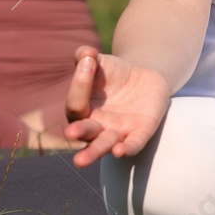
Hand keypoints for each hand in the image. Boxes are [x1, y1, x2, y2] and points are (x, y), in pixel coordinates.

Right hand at [64, 46, 171, 166]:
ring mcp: (118, 131)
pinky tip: (120, 151)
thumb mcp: (100, 62)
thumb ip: (86, 56)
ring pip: (104, 145)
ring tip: (81, 161)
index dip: (80, 82)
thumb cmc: (113, 74)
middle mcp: (96, 126)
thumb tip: (85, 53)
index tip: (89, 62)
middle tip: (71, 134)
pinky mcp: (140, 132)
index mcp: (81, 110)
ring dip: (95, 152)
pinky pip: (133, 144)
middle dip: (79, 133)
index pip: (76, 103)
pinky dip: (127, 148)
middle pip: (85, 133)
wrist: (143, 79)